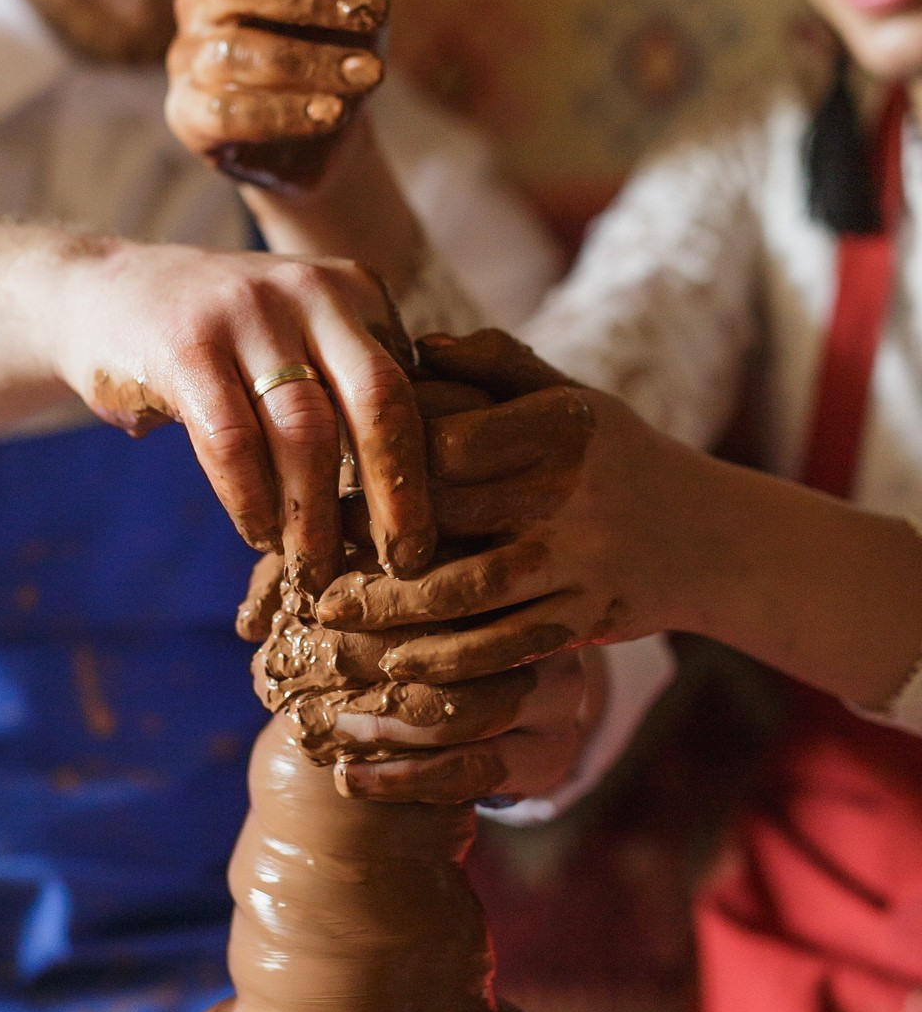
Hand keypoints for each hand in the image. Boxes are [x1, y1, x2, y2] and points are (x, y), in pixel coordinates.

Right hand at [58, 239, 432, 591]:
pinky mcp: (185, 344)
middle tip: (402, 565)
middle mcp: (311, 290)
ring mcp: (247, 311)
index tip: (427, 541)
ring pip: (308, 431)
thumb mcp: (297, 339)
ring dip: (316, 516)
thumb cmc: (217, 341)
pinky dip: (252, 501)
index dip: (425, 472)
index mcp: (354, 291)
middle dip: (397, 495)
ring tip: (317, 571)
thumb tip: (426, 495)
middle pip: (380, 403)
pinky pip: (234, 441)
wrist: (99, 293)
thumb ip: (351, 389)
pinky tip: (260, 535)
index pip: (410, 388)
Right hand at [166, 0, 385, 192]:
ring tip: (370, 74)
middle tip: (374, 15)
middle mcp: (200, 2)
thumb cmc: (335, 50)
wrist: (324, 138)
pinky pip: (225, 113)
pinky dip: (284, 114)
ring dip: (311, 63)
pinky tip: (332, 114)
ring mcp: (187, 60)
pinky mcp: (188, 116)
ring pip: (235, 52)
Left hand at [242, 559, 604, 804]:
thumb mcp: (392, 585)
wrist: (512, 704)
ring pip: (473, 710)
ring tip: (332, 726)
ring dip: (389, 723)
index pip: (455, 573)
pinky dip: (404, 777)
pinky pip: (475, 770)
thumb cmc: (431, 625)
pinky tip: (350, 777)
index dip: (383, 593)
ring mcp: (557, 691)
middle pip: (466, 640)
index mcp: (513, 565)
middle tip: (320, 664)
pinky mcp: (548, 751)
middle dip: (380, 658)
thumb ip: (328, 585)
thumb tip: (253, 619)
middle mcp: (544, 623)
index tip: (320, 607)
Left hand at [313, 328, 694, 676]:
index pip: (449, 444)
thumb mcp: (572, 395)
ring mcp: (581, 563)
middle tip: (301, 560)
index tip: (328, 478)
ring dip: (392, 616)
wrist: (709, 536)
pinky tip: (396, 669)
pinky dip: (446, 663)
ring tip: (331, 621)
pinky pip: (505, 647)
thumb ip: (498, 364)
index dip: (383, 465)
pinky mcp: (585, 619)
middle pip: (448, 521)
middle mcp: (571, 495)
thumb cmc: (617, 454)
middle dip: (367, 545)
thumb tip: (419, 343)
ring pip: (468, 595)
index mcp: (560, 428)